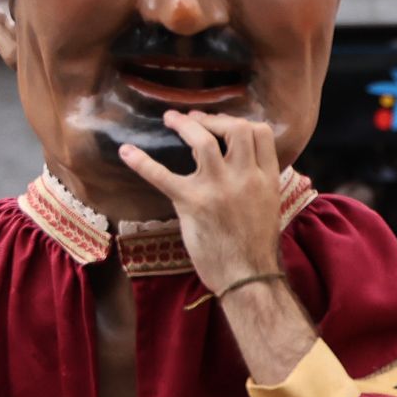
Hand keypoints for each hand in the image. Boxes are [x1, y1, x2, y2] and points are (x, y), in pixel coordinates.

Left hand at [117, 113, 287, 296]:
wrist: (247, 276)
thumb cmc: (256, 247)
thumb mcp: (269, 207)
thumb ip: (258, 183)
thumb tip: (246, 167)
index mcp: (267, 180)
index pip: (261, 133)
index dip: (239, 121)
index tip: (222, 125)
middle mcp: (246, 178)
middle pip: (235, 128)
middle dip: (212, 119)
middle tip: (194, 120)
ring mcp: (219, 189)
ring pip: (202, 141)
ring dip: (184, 125)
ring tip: (170, 120)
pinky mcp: (192, 203)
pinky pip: (162, 176)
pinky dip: (142, 162)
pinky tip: (127, 152)